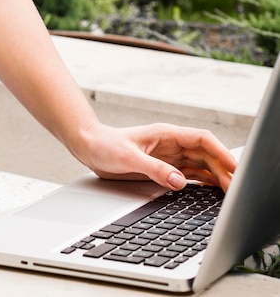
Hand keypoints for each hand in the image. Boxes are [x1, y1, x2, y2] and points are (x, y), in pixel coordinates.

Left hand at [73, 122, 236, 191]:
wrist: (90, 148)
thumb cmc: (106, 145)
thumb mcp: (129, 157)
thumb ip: (154, 169)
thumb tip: (179, 181)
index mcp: (167, 134)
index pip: (202, 140)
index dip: (221, 152)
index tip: (233, 167)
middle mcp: (172, 144)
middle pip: (206, 155)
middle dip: (222, 169)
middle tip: (235, 188)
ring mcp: (169, 156)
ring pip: (200, 165)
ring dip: (215, 177)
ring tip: (229, 193)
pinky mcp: (163, 167)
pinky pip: (189, 174)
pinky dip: (202, 182)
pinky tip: (211, 191)